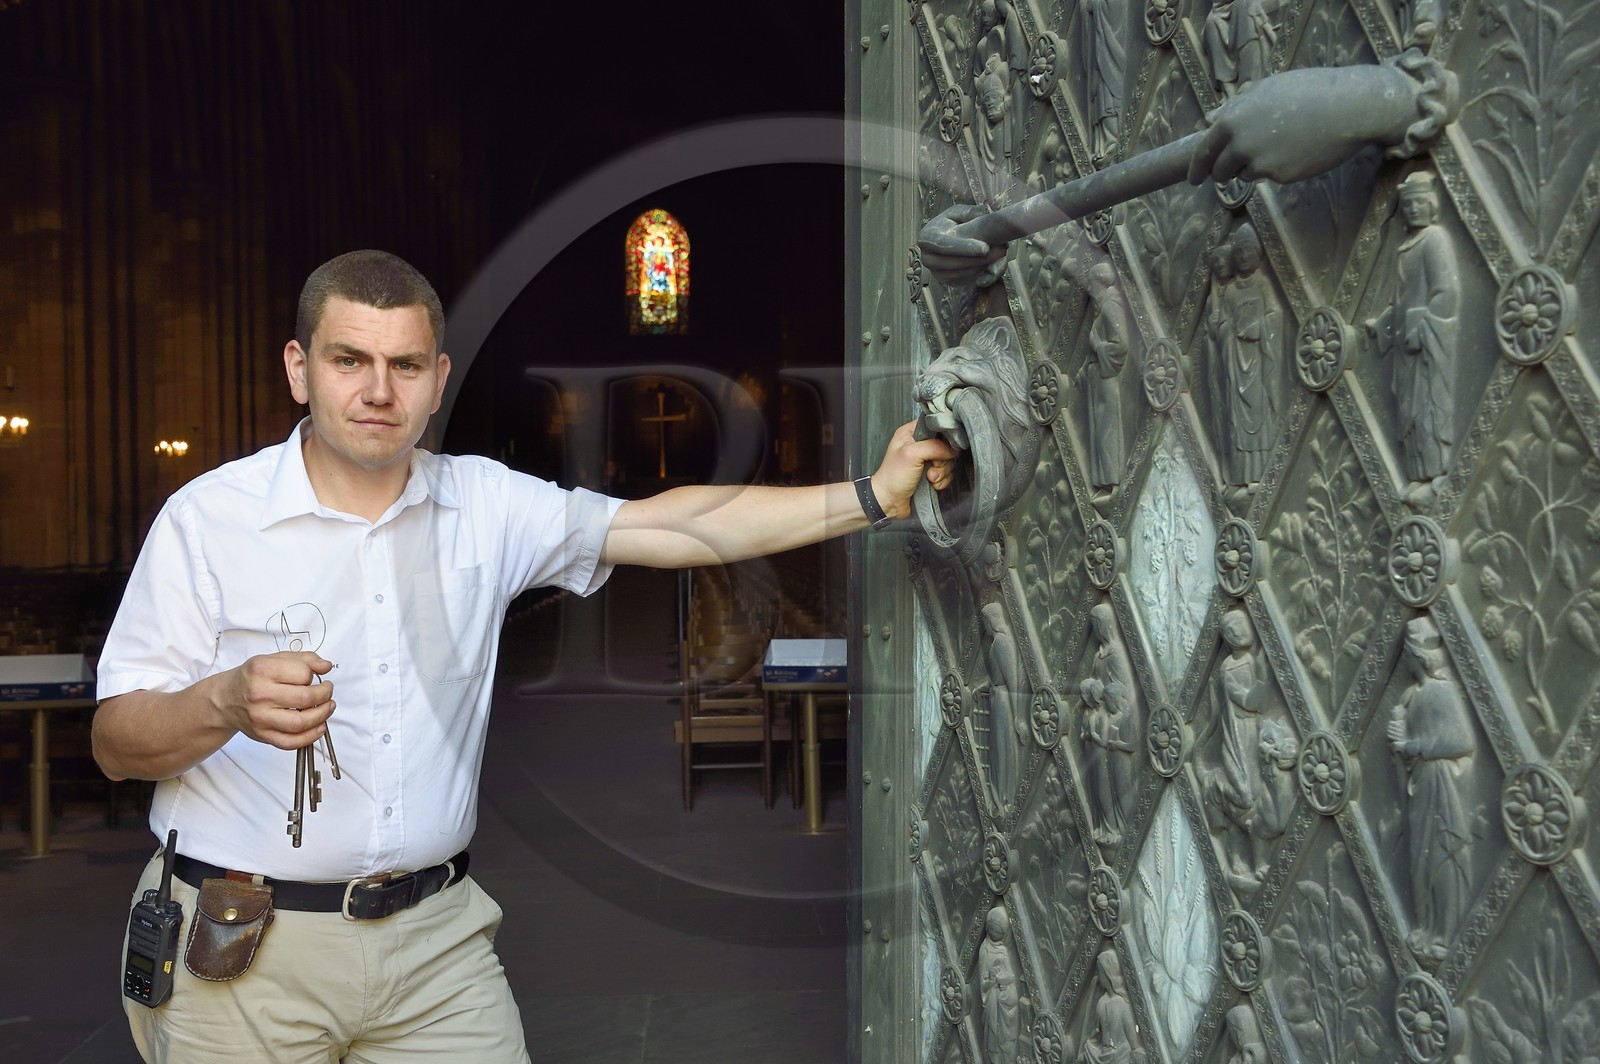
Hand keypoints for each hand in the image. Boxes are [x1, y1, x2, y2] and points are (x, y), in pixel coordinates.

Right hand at [215, 651, 334, 750]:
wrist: (225, 699)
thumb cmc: (252, 678)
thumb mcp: (274, 659)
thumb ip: (304, 659)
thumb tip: (326, 666)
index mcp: (263, 670)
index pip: (303, 673)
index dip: (315, 675)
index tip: (315, 677)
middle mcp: (260, 694)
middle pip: (305, 698)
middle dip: (325, 695)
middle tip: (327, 692)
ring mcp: (260, 717)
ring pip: (300, 723)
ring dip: (322, 716)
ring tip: (327, 707)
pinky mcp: (262, 735)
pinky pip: (290, 742)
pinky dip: (310, 737)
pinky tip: (319, 727)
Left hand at [870, 420, 957, 519]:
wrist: (889, 501)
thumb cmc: (894, 476)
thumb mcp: (911, 454)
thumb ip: (934, 446)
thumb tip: (952, 449)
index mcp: (911, 432)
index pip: (935, 426)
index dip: (943, 437)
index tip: (941, 448)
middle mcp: (919, 444)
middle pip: (945, 446)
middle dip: (942, 460)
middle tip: (931, 468)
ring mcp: (926, 460)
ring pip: (947, 461)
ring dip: (942, 472)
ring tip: (930, 479)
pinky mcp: (931, 474)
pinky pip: (946, 474)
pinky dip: (942, 481)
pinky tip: (932, 485)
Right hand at [916, 204, 1007, 286]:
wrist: (946, 238)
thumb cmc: (952, 223)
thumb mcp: (959, 212)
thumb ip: (971, 212)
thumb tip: (986, 212)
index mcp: (926, 237)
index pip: (943, 245)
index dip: (964, 248)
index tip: (985, 248)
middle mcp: (927, 257)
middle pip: (952, 263)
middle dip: (977, 259)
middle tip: (1001, 251)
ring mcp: (934, 272)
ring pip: (959, 274)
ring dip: (981, 266)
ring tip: (1000, 255)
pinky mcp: (945, 281)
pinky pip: (963, 280)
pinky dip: (978, 274)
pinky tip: (992, 263)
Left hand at [1187, 64, 1420, 184]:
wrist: (1348, 107)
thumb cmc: (1308, 91)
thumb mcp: (1267, 88)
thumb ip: (1235, 106)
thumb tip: (1210, 119)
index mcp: (1231, 119)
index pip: (1204, 151)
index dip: (1196, 168)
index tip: (1193, 178)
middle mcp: (1240, 143)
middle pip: (1219, 171)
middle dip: (1222, 173)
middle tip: (1230, 171)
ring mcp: (1259, 162)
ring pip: (1245, 175)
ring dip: (1254, 167)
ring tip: (1280, 145)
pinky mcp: (1279, 176)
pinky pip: (1270, 176)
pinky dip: (1278, 168)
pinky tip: (1297, 150)